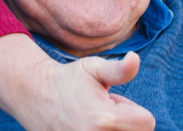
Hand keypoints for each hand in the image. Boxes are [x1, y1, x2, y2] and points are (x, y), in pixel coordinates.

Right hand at [10, 52, 155, 130]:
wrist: (35, 96)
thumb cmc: (69, 79)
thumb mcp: (94, 68)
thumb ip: (119, 69)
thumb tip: (135, 58)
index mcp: (106, 119)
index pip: (147, 123)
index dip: (133, 109)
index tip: (112, 101)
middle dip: (126, 123)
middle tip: (104, 110)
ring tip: (96, 120)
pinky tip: (88, 127)